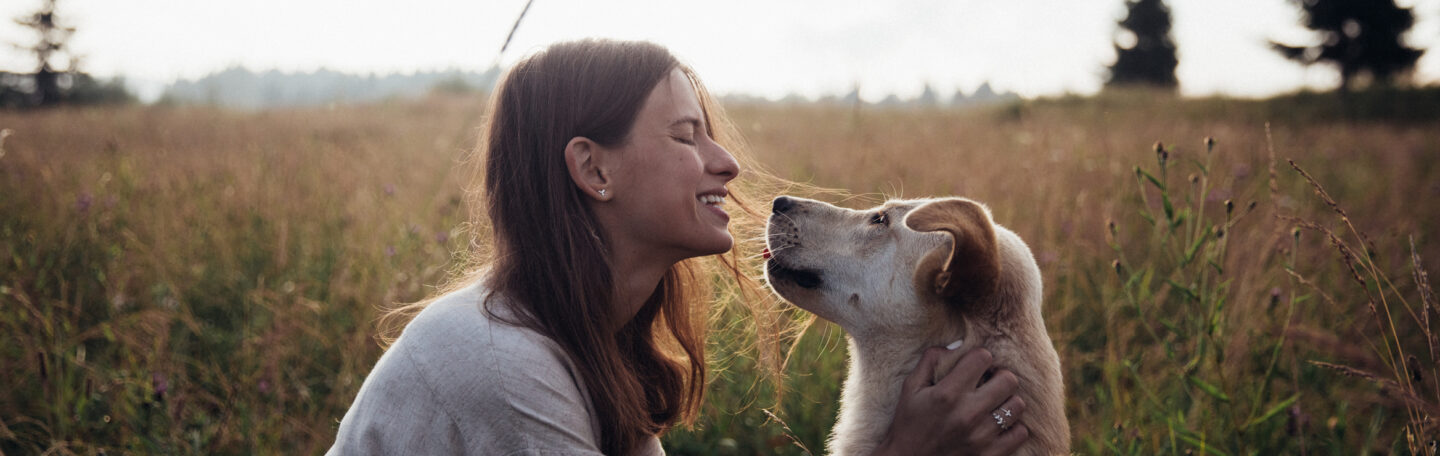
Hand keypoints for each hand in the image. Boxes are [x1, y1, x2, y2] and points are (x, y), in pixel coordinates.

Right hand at [873, 346, 1029, 455]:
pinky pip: (1020, 433)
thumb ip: (930, 360)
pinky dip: (1012, 427)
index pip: (983, 358)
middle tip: (990, 382)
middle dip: (1000, 376)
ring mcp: (982, 436)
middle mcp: (967, 413)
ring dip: (1007, 401)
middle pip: (1009, 380)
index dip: (980, 358)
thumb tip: (957, 344)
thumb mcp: (911, 389)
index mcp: (947, 394)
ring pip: (1017, 405)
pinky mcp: (990, 454)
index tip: (975, 366)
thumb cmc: (909, 424)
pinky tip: (997, 425)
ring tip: (994, 404)